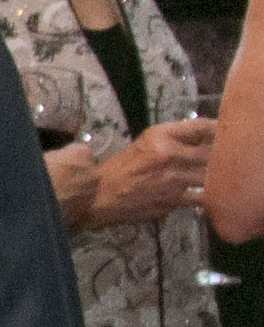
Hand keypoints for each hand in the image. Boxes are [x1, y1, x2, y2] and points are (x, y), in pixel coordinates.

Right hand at [79, 118, 217, 231]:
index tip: (227, 132)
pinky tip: (211, 196)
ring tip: (222, 177)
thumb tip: (203, 137)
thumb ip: (175, 139)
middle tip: (227, 158)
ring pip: (210, 175)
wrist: (100, 195)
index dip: (219, 129)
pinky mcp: (175, 200)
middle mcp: (169, 153)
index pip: (201, 126)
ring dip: (218, 176)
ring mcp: (174, 179)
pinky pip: (203, 198)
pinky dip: (209, 197)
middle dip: (223, 156)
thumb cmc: (121, 167)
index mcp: (159, 135)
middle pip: (212, 152)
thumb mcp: (146, 143)